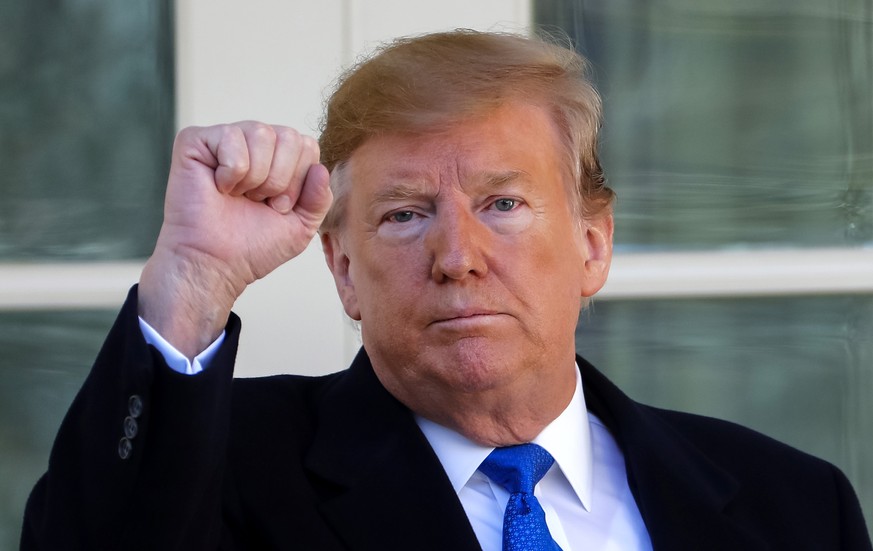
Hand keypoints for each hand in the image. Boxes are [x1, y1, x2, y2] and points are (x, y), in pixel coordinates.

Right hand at [138, 122, 331, 357]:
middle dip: (279, 179)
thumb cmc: (252, 246)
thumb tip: (320, 169)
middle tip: (257, 202)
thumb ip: (320, 199)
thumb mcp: (301, 226)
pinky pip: (230, 137)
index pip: (307, 145)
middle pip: (289, 136)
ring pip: (261, 133)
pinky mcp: (195, 140)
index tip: (277, 207)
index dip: (298, 181)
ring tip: (238, 195)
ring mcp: (226, 139)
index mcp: (280, 157)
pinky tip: (219, 187)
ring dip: (255, 177)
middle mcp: (254, 142)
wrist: (214, 264)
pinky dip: (231, 172)